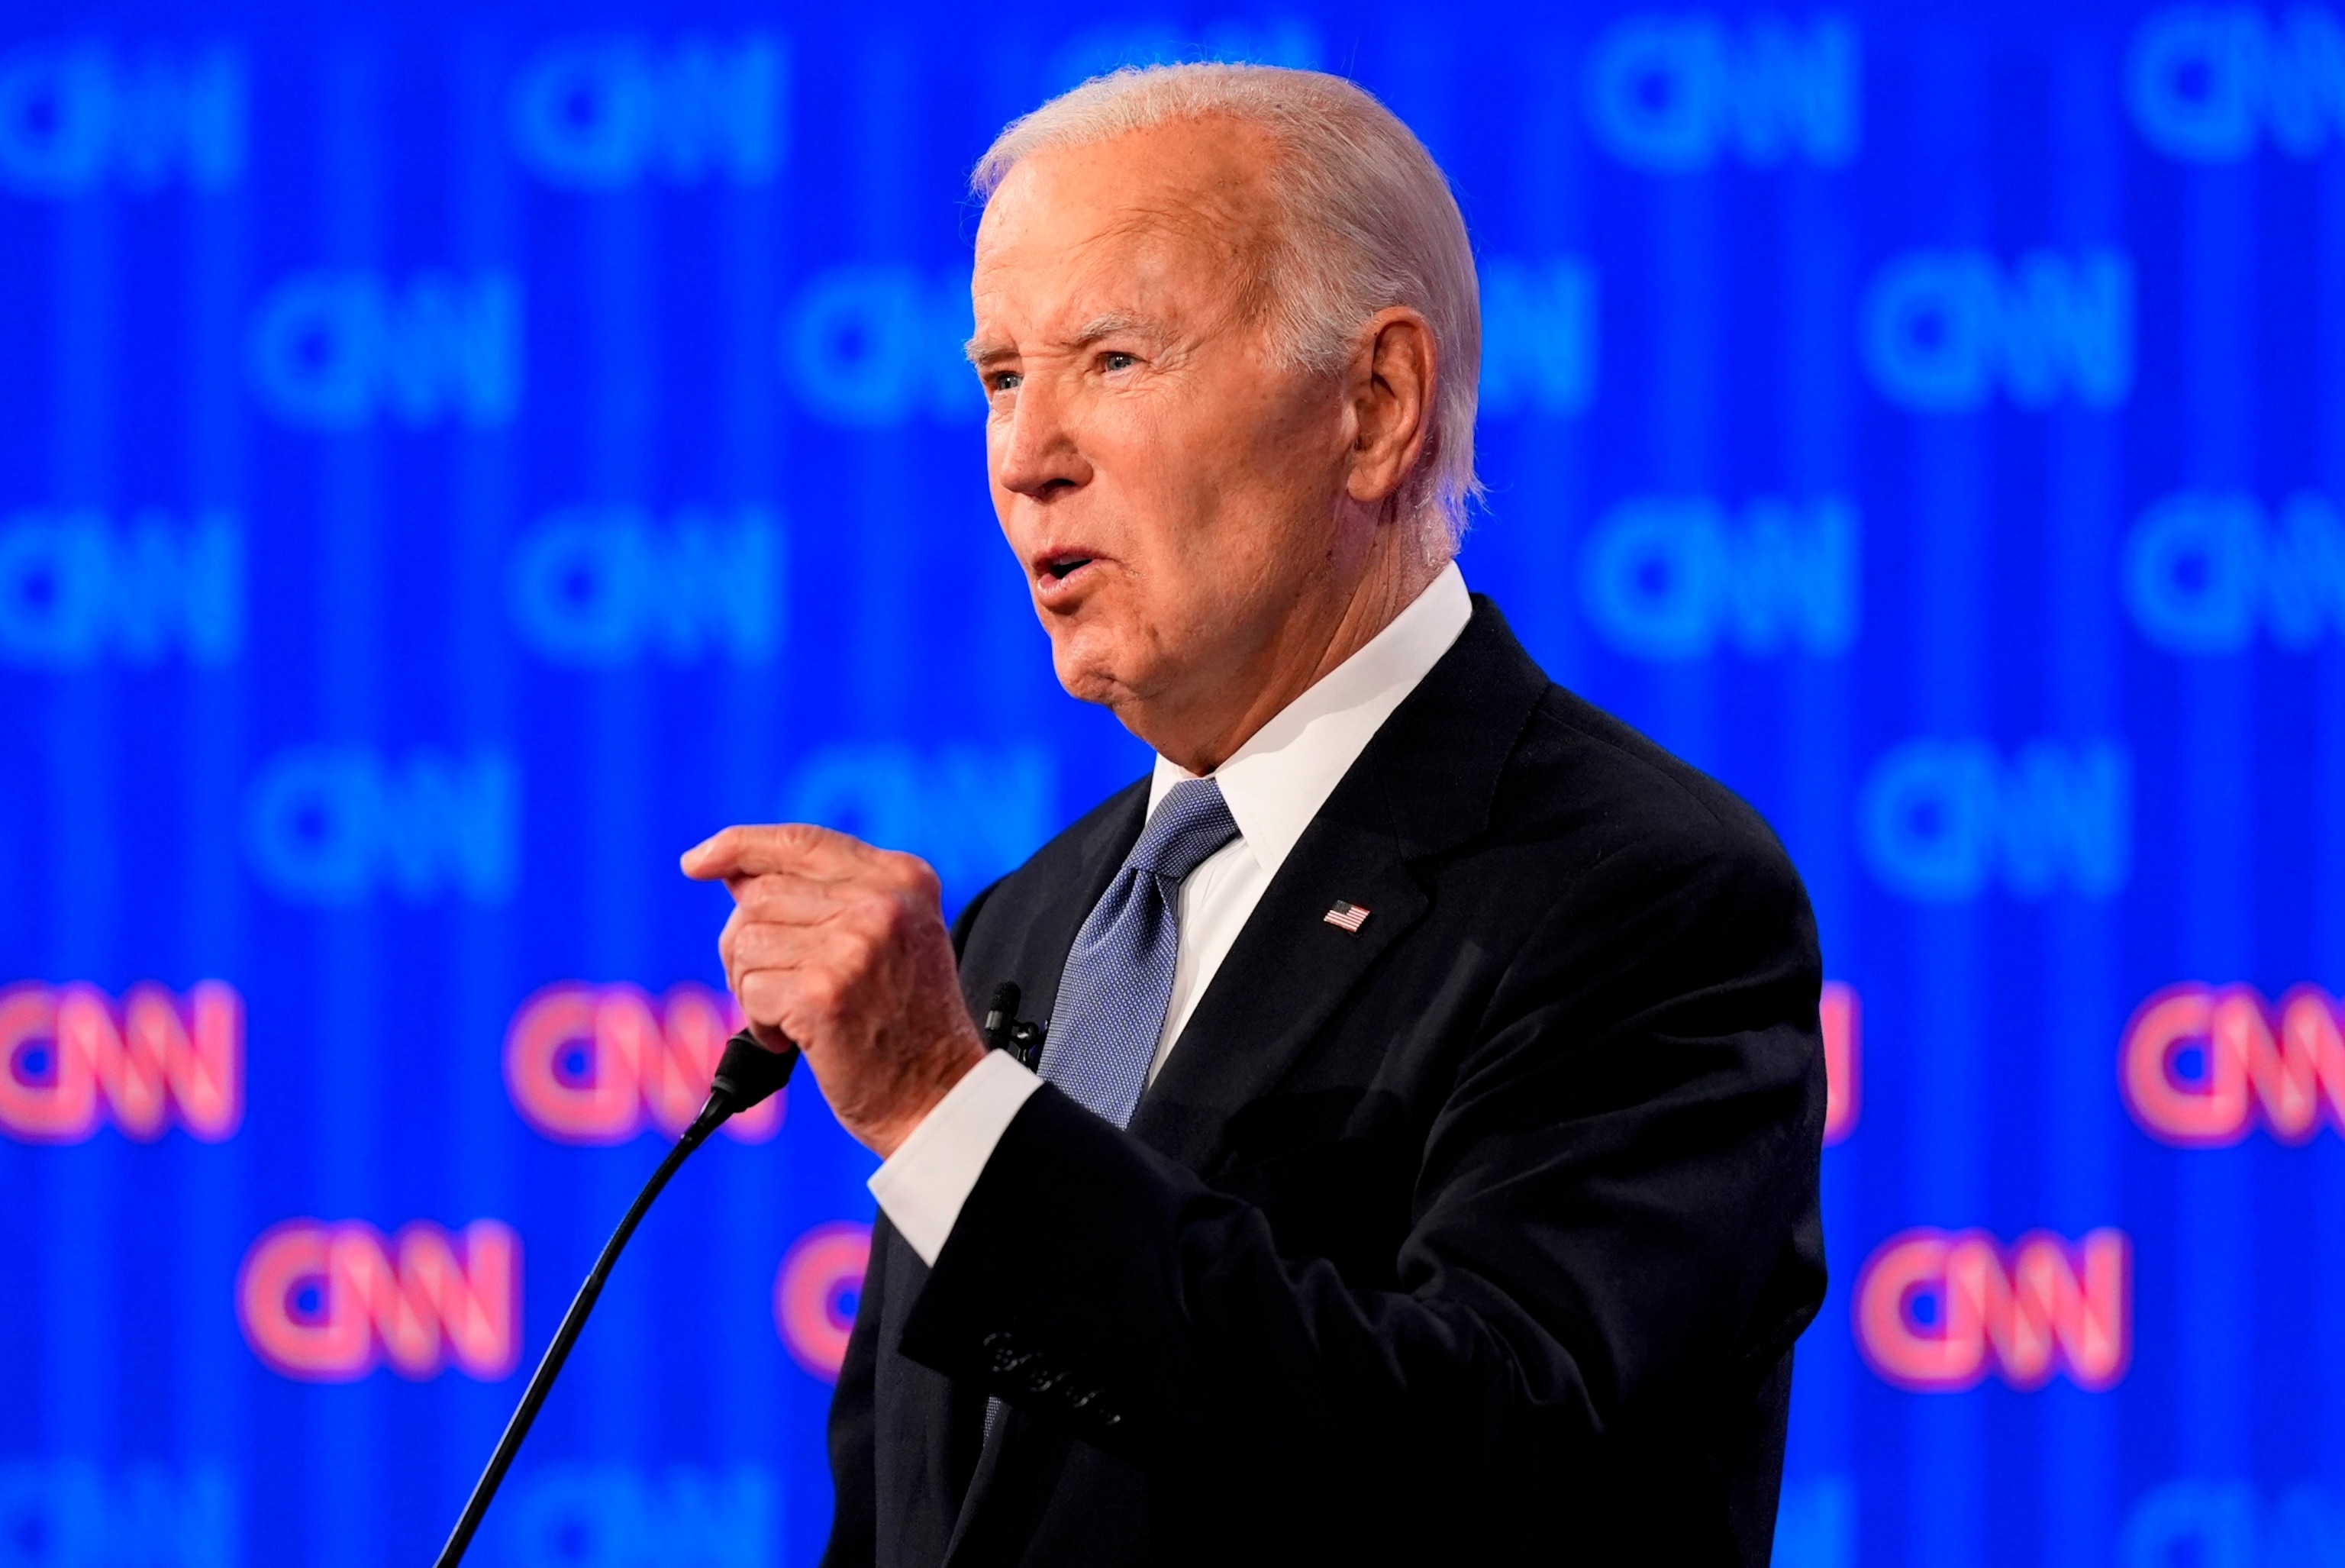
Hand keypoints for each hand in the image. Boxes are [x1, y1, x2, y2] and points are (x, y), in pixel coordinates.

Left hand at [681, 824, 986, 1157]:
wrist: (938, 1095)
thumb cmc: (908, 1026)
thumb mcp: (889, 937)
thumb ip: (824, 897)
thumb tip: (734, 872)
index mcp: (902, 878)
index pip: (802, 842)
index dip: (741, 846)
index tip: (699, 861)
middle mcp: (882, 902)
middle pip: (760, 896)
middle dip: (749, 946)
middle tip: (781, 989)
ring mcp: (854, 945)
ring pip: (746, 942)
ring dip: (753, 988)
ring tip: (795, 1017)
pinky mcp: (824, 992)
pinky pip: (750, 991)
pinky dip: (760, 1023)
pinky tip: (795, 1039)